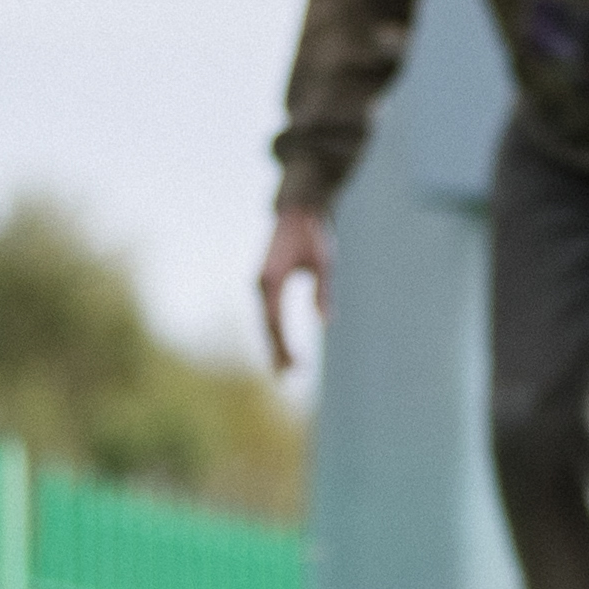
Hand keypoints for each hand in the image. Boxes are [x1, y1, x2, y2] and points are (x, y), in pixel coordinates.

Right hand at [257, 206, 331, 376]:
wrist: (299, 210)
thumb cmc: (313, 235)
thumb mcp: (324, 263)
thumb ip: (323, 292)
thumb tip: (326, 322)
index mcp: (272, 280)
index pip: (275, 323)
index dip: (284, 347)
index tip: (296, 367)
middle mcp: (261, 284)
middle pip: (267, 327)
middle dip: (277, 352)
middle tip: (288, 377)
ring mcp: (262, 284)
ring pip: (266, 322)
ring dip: (275, 345)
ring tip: (285, 369)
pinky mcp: (266, 283)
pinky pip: (269, 314)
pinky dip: (274, 332)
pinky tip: (282, 346)